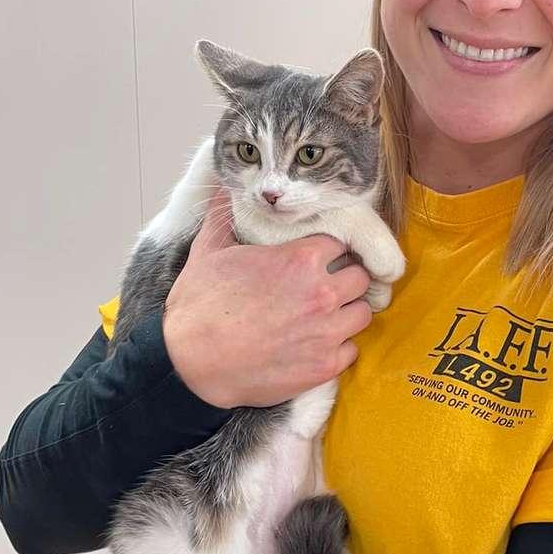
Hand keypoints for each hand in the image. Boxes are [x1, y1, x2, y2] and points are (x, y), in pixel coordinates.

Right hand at [161, 185, 373, 408]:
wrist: (189, 361)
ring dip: (348, 311)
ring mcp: (327, 332)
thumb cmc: (198, 305)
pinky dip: (340, 346)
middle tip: (329, 285)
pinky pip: (352, 350)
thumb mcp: (208, 251)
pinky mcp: (324, 366)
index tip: (323, 256)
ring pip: (363, 313)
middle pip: (361, 277)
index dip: (331, 249)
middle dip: (347, 278)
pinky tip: (320, 343)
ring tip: (329, 314)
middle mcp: (322, 293)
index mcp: (301, 259)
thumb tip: (223, 188)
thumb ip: (224, 216)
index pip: (341, 243)